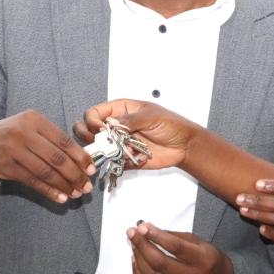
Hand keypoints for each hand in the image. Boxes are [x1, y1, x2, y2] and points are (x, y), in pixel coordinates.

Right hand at [0, 111, 95, 203]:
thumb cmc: (12, 135)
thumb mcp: (31, 127)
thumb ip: (53, 139)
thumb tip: (82, 160)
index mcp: (35, 120)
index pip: (64, 141)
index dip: (80, 157)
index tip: (91, 169)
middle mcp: (24, 133)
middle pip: (57, 158)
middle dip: (75, 174)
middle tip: (86, 185)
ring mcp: (14, 150)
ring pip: (46, 172)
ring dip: (64, 185)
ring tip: (76, 193)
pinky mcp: (7, 167)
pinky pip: (33, 181)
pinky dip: (49, 191)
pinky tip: (61, 197)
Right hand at [74, 100, 195, 169]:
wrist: (184, 146)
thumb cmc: (171, 125)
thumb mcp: (152, 116)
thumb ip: (131, 119)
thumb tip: (113, 124)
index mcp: (120, 110)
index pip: (94, 113)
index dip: (92, 121)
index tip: (100, 129)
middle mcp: (116, 126)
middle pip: (89, 130)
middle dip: (89, 138)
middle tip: (100, 143)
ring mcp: (119, 143)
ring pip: (99, 149)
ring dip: (107, 152)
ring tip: (124, 151)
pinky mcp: (125, 158)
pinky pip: (113, 163)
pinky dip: (120, 163)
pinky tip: (135, 158)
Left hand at [127, 222, 235, 273]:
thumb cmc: (208, 258)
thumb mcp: (199, 242)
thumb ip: (174, 237)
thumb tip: (147, 230)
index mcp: (204, 259)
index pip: (176, 247)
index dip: (157, 236)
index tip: (142, 227)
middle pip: (160, 263)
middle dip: (142, 246)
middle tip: (132, 233)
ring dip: (138, 259)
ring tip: (134, 246)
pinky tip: (136, 262)